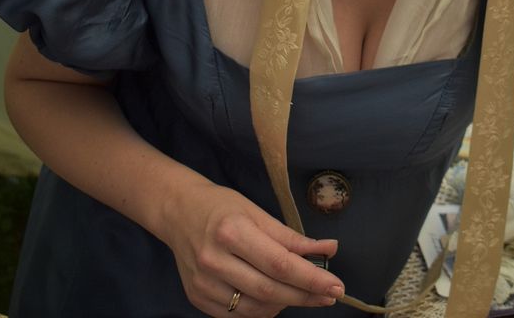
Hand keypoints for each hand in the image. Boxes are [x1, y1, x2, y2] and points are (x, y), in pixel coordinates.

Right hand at [163, 179, 343, 315]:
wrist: (178, 211)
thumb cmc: (221, 207)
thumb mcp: (256, 212)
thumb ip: (291, 237)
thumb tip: (328, 249)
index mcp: (232, 232)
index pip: (280, 264)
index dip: (311, 278)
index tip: (336, 286)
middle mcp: (215, 260)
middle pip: (270, 290)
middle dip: (305, 296)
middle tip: (330, 295)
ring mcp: (203, 283)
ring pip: (255, 308)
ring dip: (285, 304)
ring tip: (302, 293)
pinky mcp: (197, 298)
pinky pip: (238, 314)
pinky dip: (262, 309)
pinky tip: (274, 298)